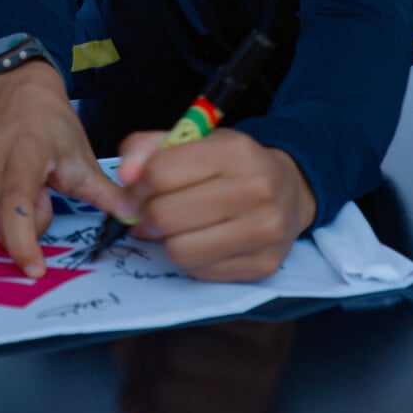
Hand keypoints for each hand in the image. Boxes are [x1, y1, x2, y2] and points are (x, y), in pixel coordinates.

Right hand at [0, 62, 136, 277]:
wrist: (16, 88)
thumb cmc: (52, 123)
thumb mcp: (81, 157)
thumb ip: (106, 194)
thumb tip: (138, 217)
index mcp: (23, 154)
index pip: (16, 207)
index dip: (23, 243)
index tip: (35, 269)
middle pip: (6, 223)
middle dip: (30, 222)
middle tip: (43, 190)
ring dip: (11, 216)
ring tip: (24, 181)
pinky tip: (5, 180)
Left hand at [117, 128, 315, 281]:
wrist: (289, 190)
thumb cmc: (230, 164)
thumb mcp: (193, 140)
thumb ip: (148, 148)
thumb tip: (123, 175)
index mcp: (235, 151)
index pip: (160, 173)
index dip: (137, 184)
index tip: (139, 188)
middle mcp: (256, 190)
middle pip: (165, 215)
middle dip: (147, 215)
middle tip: (151, 210)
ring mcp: (265, 232)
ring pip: (179, 250)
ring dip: (166, 240)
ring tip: (174, 227)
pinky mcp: (264, 266)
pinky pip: (200, 272)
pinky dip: (190, 258)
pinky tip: (199, 240)